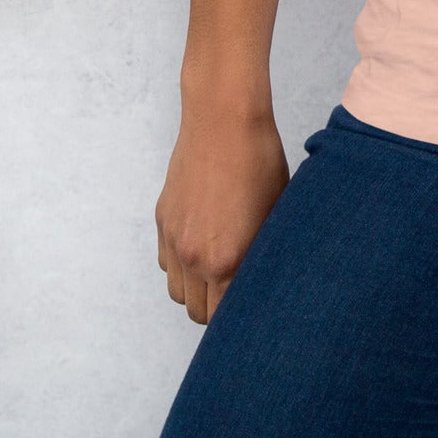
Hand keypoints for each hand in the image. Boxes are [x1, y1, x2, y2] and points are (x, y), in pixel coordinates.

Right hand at [155, 102, 289, 323]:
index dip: (241, 316)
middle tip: (238, 289)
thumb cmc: (260, 161)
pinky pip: (166, 263)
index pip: (226, 317)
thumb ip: (264, 256)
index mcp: (227, 261)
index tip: (253, 308)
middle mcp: (194, 258)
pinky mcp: (162, 221)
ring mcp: (174, 240)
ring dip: (196, 289)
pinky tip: (202, 244)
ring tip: (219, 268)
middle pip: (198, 313)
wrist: (224, 120)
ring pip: (177, 291)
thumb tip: (267, 282)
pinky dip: (180, 264)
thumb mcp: (275, 213)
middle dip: (217, 308)